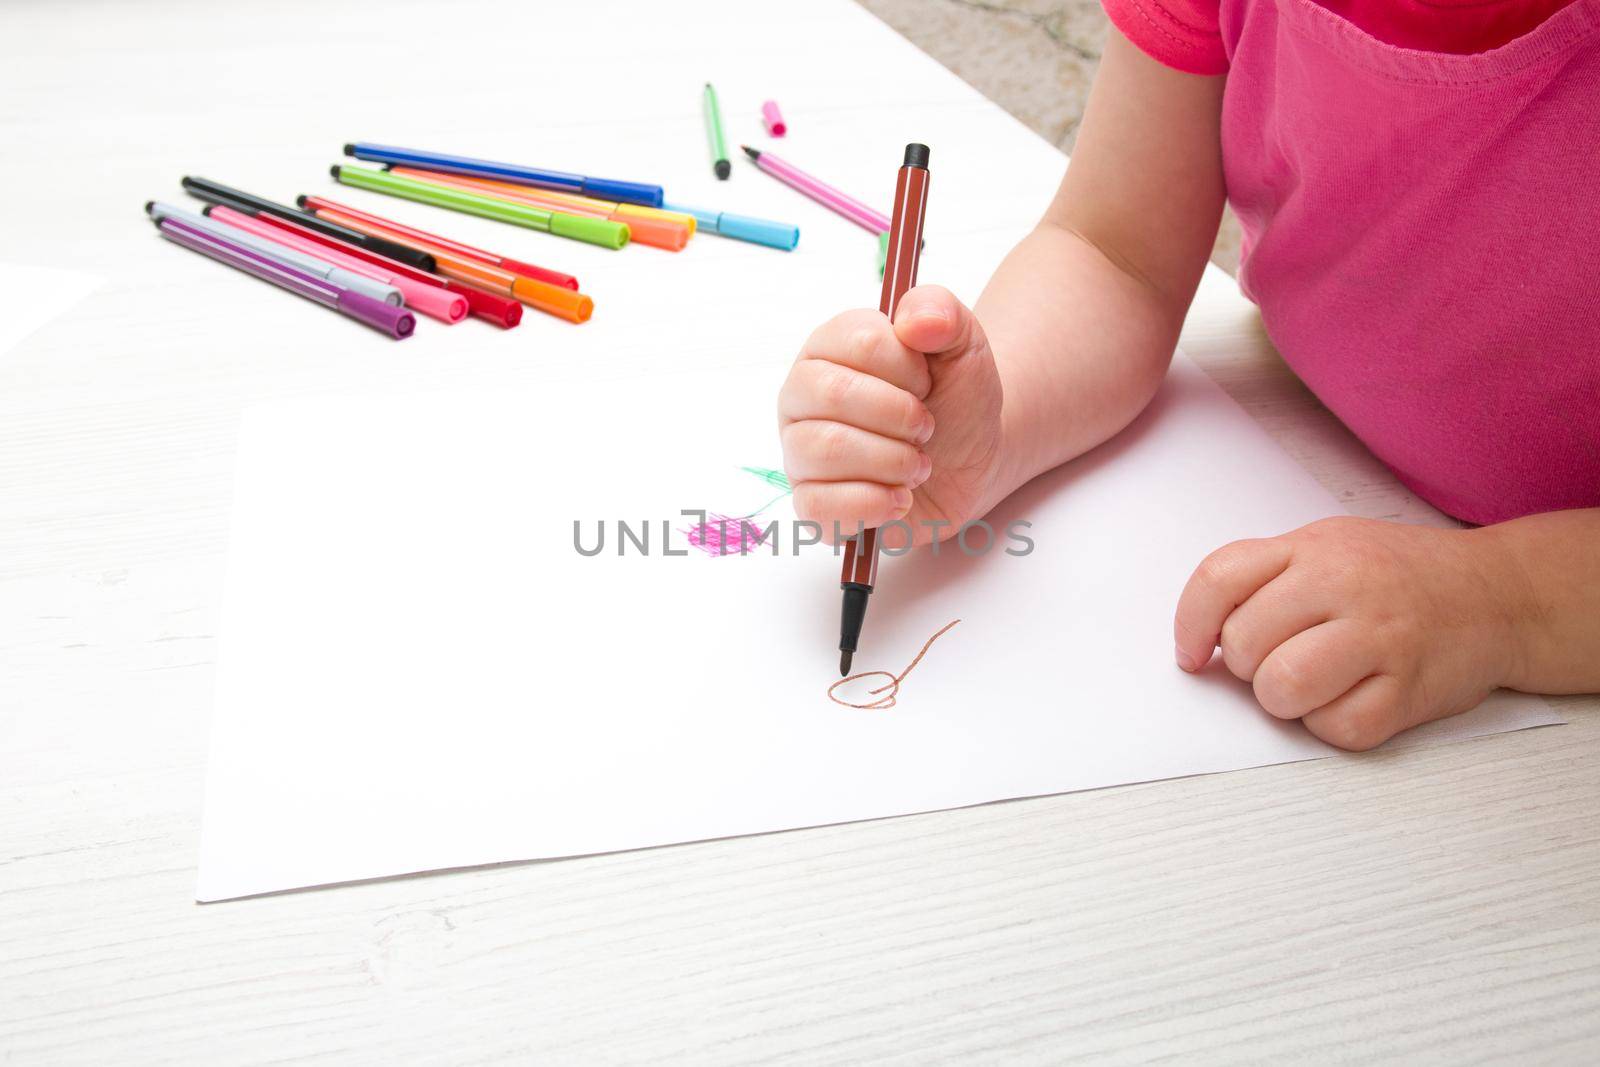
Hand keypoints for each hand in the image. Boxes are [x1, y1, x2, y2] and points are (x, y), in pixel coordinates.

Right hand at [778, 286, 1003, 548]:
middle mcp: (803, 394)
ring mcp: (800, 449)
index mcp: (831, 345)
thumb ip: (942, 312)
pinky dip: (873, 504)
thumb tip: (913, 321)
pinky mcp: (809, 502)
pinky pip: (819, 505)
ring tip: (918, 465)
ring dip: (893, 461)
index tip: (927, 382)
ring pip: (826, 450)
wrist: (969, 462)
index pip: (860, 341)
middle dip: (901, 416)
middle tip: (927, 428)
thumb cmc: (954, 400)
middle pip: (834, 395)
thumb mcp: (964, 345)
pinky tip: (899, 498)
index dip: (908, 368)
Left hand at [1173, 517, 1525, 750]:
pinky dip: (1331, 725)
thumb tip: (1201, 635)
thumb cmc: (1399, 576)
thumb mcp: (1328, 545)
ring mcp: (1380, 637)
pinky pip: (1336, 728)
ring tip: (1310, 684)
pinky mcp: (1409, 691)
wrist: (1498, 594)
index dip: (1189, 626)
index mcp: (1313, 548)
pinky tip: (1350, 699)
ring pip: (1281, 687)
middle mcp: (1344, 585)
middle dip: (1246, 666)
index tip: (1192, 655)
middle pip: (1243, 643)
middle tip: (1277, 660)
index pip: (1218, 580)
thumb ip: (1265, 577)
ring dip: (1282, 700)